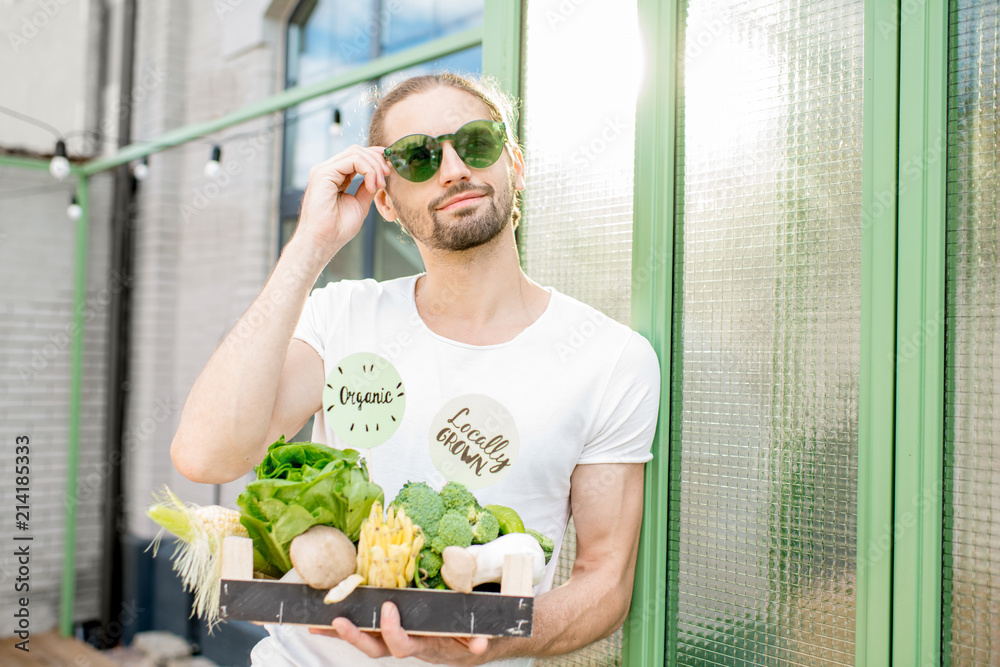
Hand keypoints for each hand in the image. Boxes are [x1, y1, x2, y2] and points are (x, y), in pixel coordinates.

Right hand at [293, 145, 390, 257]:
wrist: (323, 242)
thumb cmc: (337, 229)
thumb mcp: (359, 204)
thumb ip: (367, 188)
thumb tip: (379, 177)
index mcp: (333, 177)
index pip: (355, 156)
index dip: (375, 157)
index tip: (389, 169)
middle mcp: (327, 170)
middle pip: (357, 151)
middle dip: (377, 160)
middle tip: (388, 176)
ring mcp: (324, 170)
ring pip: (356, 153)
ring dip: (375, 166)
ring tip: (381, 185)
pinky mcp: (324, 173)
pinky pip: (353, 160)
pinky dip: (368, 170)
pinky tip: (372, 186)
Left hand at [307, 601, 491, 664]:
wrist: (463, 649)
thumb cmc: (466, 640)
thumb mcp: (475, 640)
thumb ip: (477, 641)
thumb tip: (481, 643)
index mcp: (423, 645)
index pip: (403, 644)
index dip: (393, 631)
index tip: (388, 609)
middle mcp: (405, 645)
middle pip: (376, 648)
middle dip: (356, 637)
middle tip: (340, 622)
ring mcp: (393, 640)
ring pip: (366, 641)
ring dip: (342, 633)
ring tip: (319, 624)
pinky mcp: (386, 632)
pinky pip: (363, 631)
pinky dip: (342, 629)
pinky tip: (321, 623)